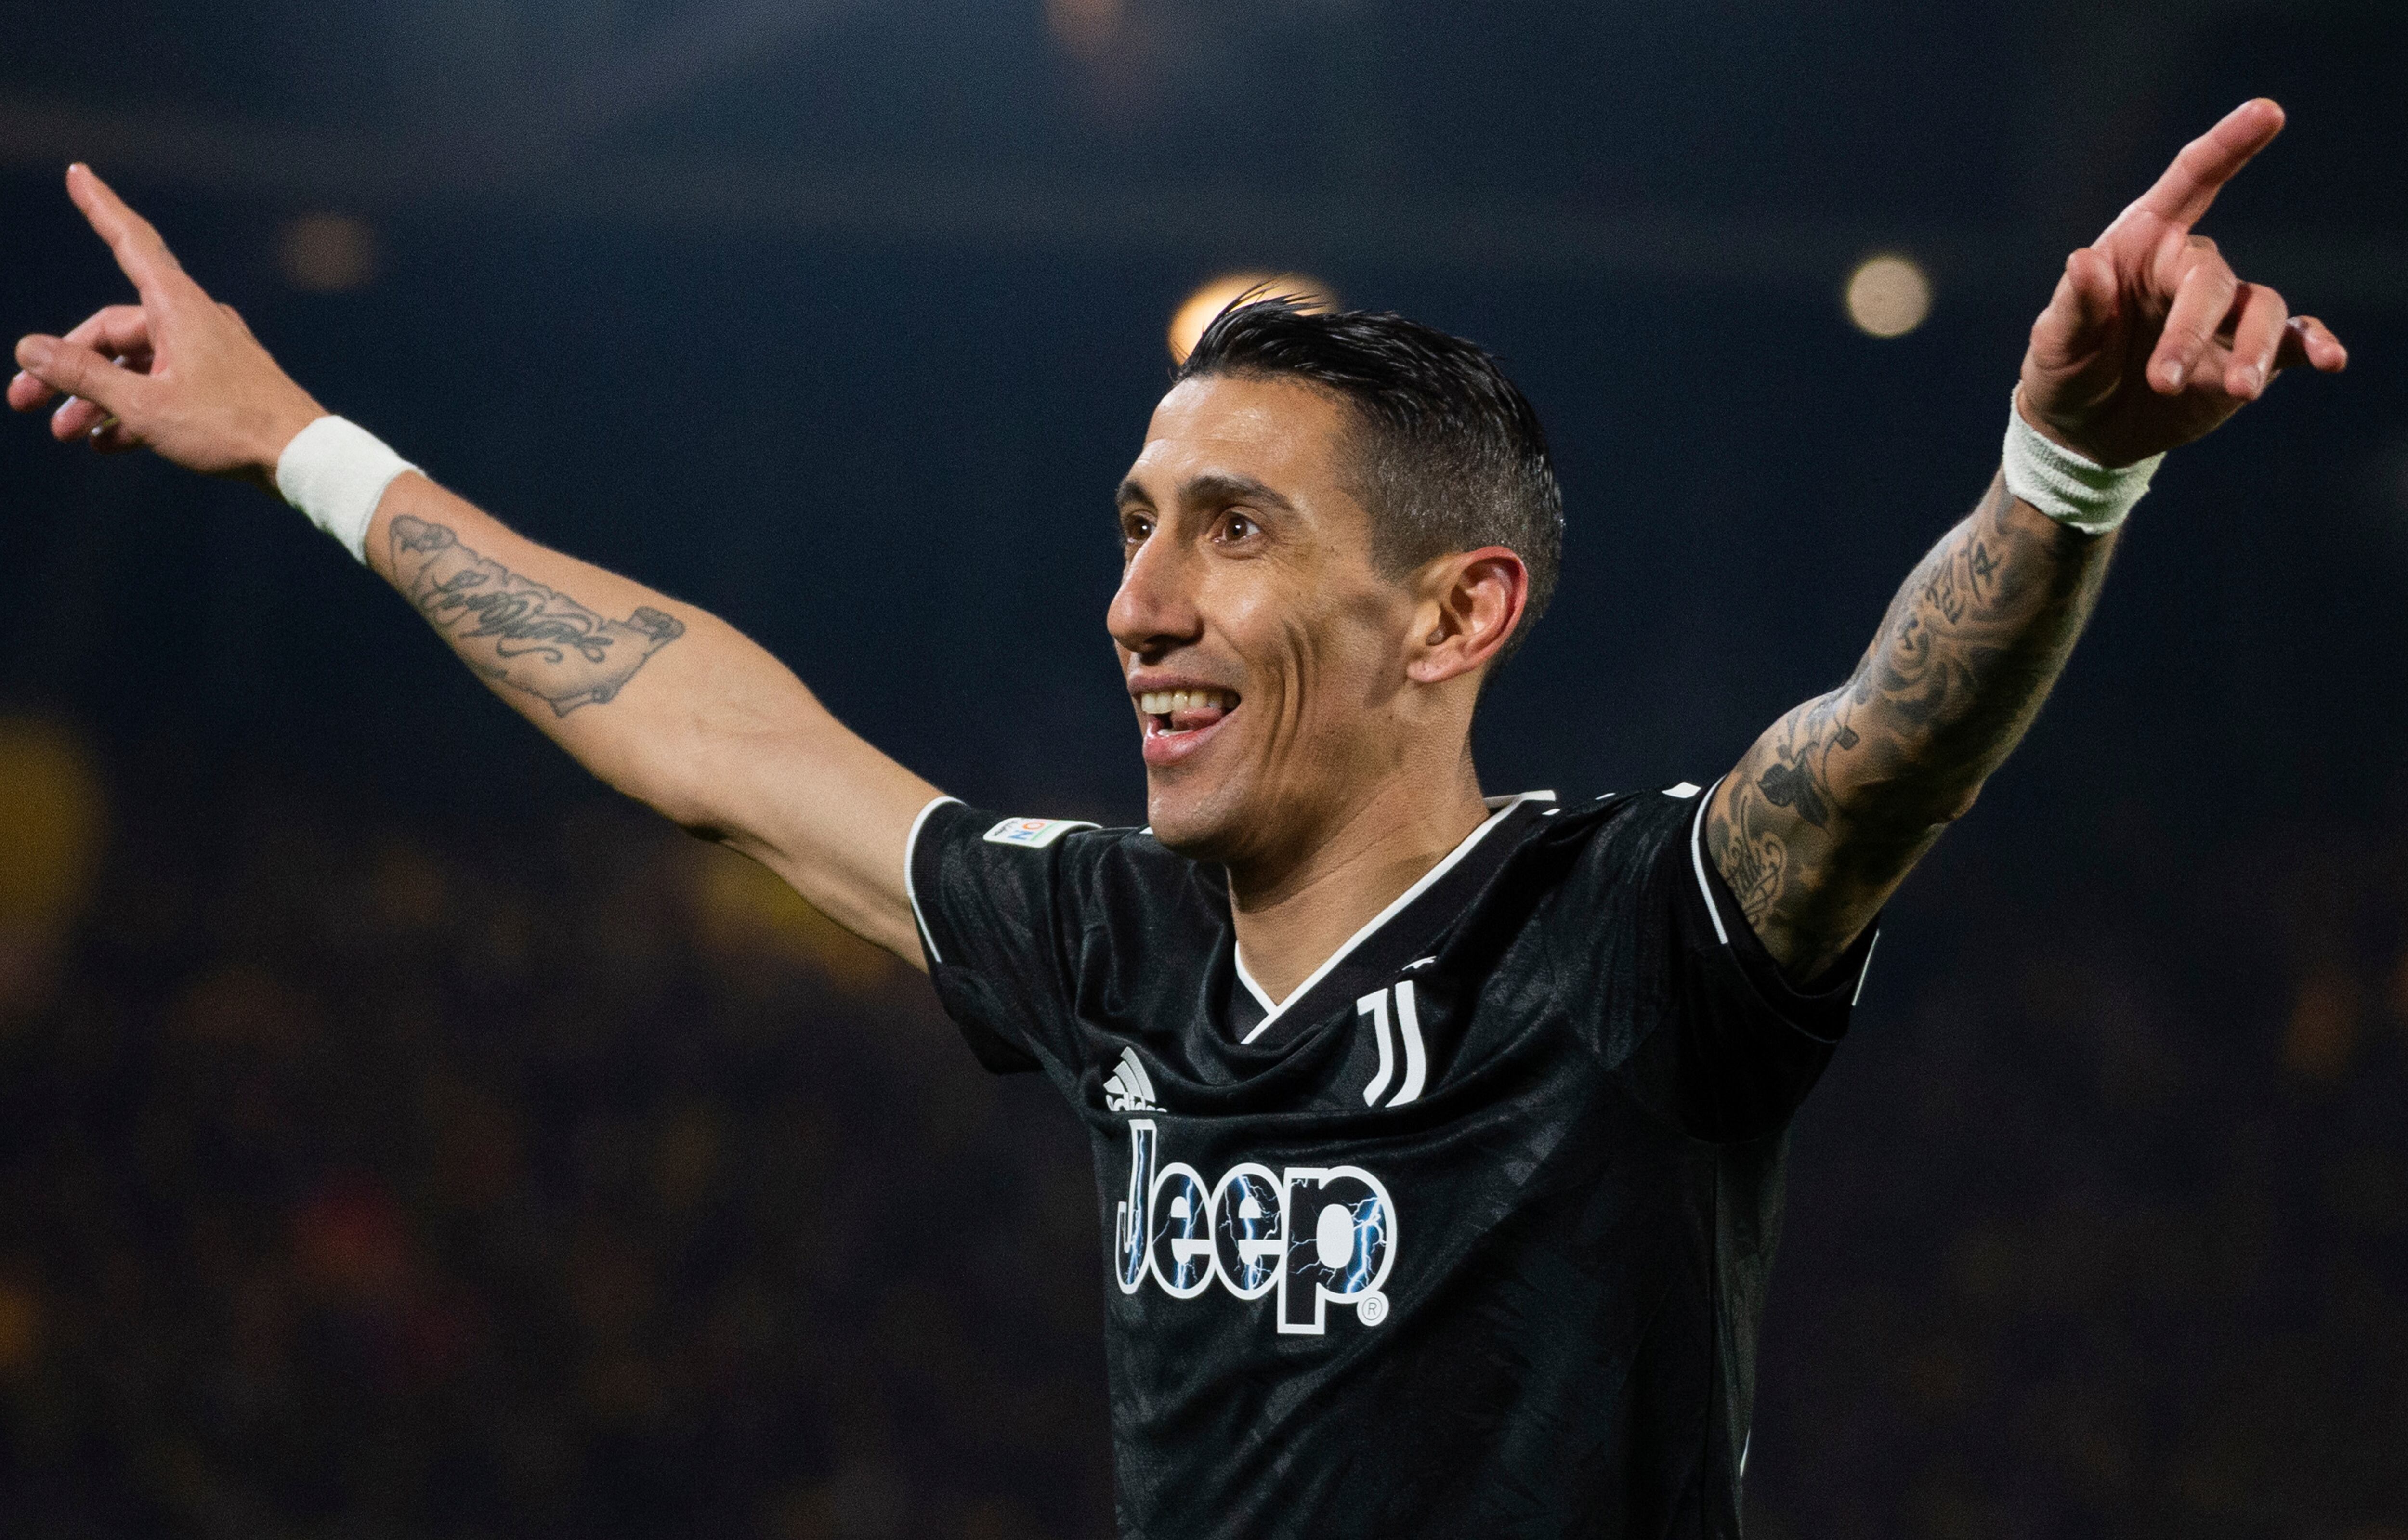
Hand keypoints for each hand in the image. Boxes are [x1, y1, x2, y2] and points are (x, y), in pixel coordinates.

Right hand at [8, 164, 324, 487]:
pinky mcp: (221, 388)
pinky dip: (134, 412)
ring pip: (136, 368)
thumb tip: (30, 349)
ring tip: (64, 432)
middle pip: (113, 332)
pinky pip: (165, 391)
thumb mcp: (144, 404)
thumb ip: (84, 375)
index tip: (80, 172)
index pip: (130, 241)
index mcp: (178, 308)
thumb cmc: (230, 426)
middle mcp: (194, 322)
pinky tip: (105, 443)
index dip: (101, 207)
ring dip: (96, 398)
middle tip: (22, 401)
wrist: (303, 459)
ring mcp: (210, 355)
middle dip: (66, 368)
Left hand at [2019, 98, 2348, 468]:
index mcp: (2143, 245)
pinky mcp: (2244, 353)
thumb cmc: (2065, 369)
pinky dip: (2314, 345)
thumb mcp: (2054, 341)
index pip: (2190, 182)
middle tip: (2161, 381)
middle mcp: (2188, 268)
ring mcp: (2222, 312)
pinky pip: (2291, 340)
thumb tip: (2083, 261)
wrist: (2083, 428)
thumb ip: (2074, 305)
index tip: (2269, 111)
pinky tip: (2330, 359)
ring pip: (2260, 309)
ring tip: (2240, 389)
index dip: (2227, 146)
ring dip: (2253, 349)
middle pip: (2212, 279)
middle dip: (2191, 329)